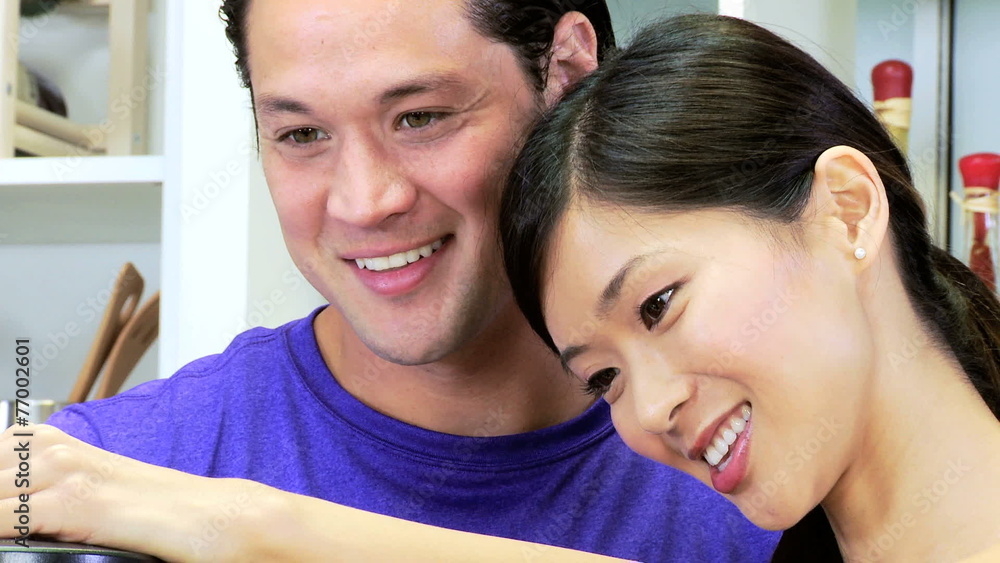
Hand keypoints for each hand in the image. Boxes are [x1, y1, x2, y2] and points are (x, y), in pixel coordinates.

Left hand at [0, 424, 271, 561]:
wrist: (215, 516)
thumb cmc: (162, 511)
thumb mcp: (92, 493)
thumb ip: (48, 493)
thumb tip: (16, 511)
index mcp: (55, 445)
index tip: (6, 506)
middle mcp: (55, 450)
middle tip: (9, 517)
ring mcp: (65, 472)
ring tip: (7, 530)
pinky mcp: (77, 502)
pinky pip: (5, 516)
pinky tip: (3, 537)